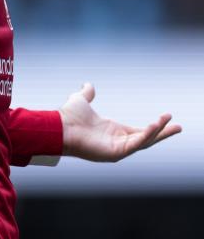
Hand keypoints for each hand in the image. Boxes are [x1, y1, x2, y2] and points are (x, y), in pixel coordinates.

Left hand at [59, 83, 181, 161]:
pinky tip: (155, 125)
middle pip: (146, 139)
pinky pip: (136, 144)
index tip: (167, 118)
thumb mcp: (81, 100)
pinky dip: (147, 135)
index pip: (139, 131)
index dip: (154, 126)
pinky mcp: (115, 153)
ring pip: (144, 141)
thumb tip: (88, 85)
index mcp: (112, 131)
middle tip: (179, 126)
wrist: (59, 126)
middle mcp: (117, 142)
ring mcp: (117, 149)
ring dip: (158, 132)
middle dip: (163, 133)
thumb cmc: (68, 116)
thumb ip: (87, 93)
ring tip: (172, 123)